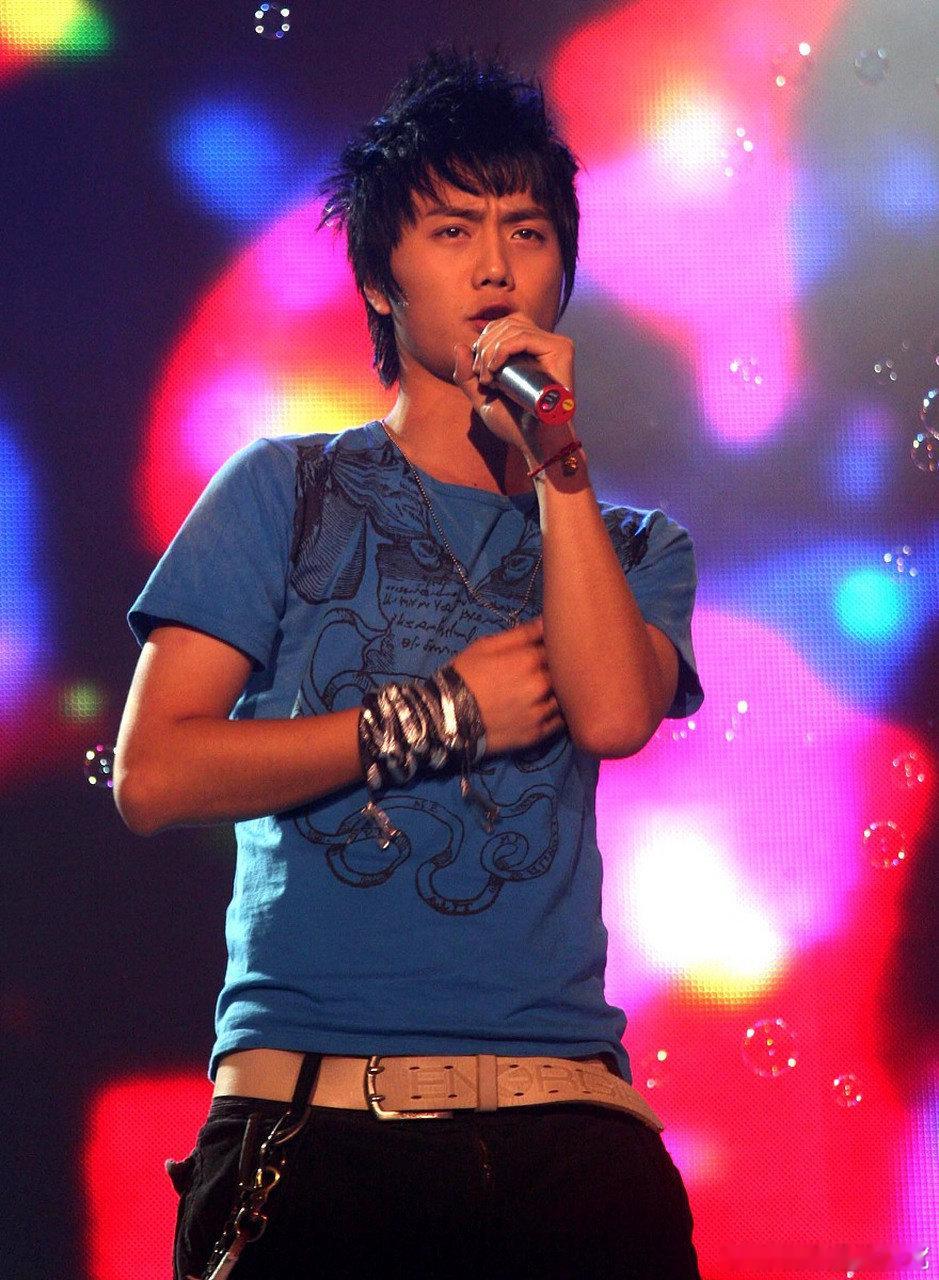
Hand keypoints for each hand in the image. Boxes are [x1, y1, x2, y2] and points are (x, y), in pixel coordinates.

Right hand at [448, 616, 565, 754]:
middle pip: (565, 673)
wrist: (446, 716)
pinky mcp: (537, 734)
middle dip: (561, 669)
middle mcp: (540, 685)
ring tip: (546, 690)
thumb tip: (547, 620)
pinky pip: (560, 722)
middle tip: (549, 668)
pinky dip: (559, 713)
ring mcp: (540, 712)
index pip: (558, 648)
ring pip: (565, 697)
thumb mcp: (487, 645)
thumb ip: (521, 633)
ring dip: (562, 692)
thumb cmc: (465, 675)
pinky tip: (549, 707)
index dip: (555, 647)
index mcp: (529, 660)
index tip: (550, 647)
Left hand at [452, 312, 575, 459]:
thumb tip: (459, 345)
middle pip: (506, 323)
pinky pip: (524, 337)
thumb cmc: (513, 424)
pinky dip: (503, 349)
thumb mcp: (482, 399)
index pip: (503, 325)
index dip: (483, 341)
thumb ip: (466, 376)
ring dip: (490, 351)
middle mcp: (543, 345)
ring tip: (489, 379)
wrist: (535, 442)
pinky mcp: (561, 350)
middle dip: (484, 346)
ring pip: (514, 328)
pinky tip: (495, 369)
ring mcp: (554, 346)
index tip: (477, 372)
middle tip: (481, 377)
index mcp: (529, 351)